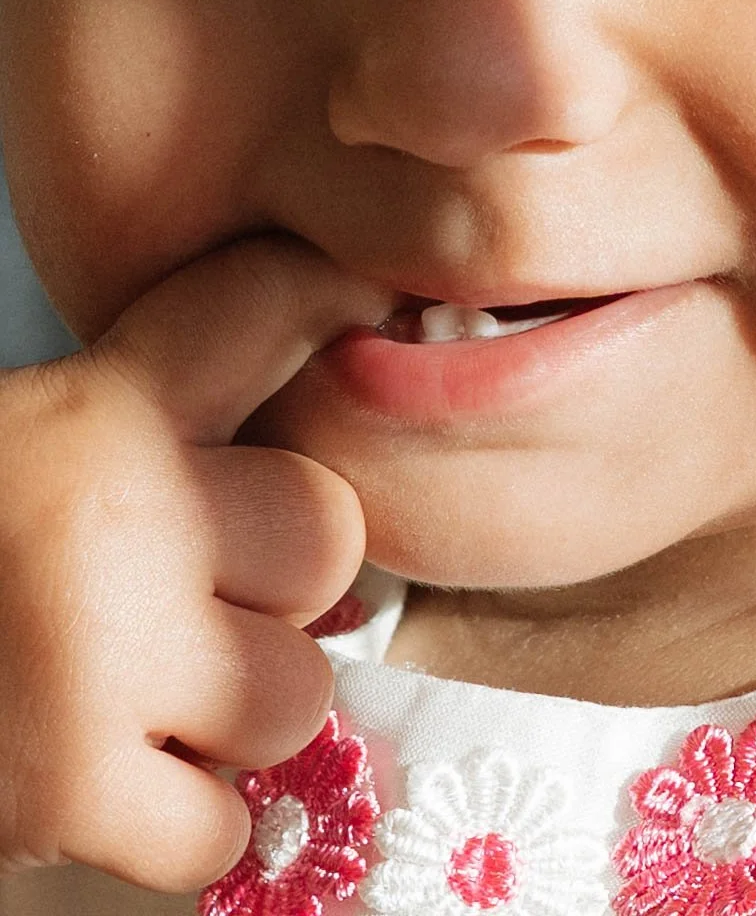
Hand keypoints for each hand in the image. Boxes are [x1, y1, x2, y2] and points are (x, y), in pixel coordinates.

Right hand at [0, 234, 392, 890]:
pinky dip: (177, 823)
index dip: (320, 296)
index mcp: (93, 409)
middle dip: (276, 578)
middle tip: (189, 596)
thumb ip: (153, 428)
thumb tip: (318, 416)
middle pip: (327, 532)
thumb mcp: (34, 443)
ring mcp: (97, 655)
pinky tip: (111, 781)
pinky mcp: (66, 795)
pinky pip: (221, 825)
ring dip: (231, 712)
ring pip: (295, 691)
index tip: (357, 301)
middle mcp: (114, 512)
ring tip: (138, 697)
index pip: (261, 306)